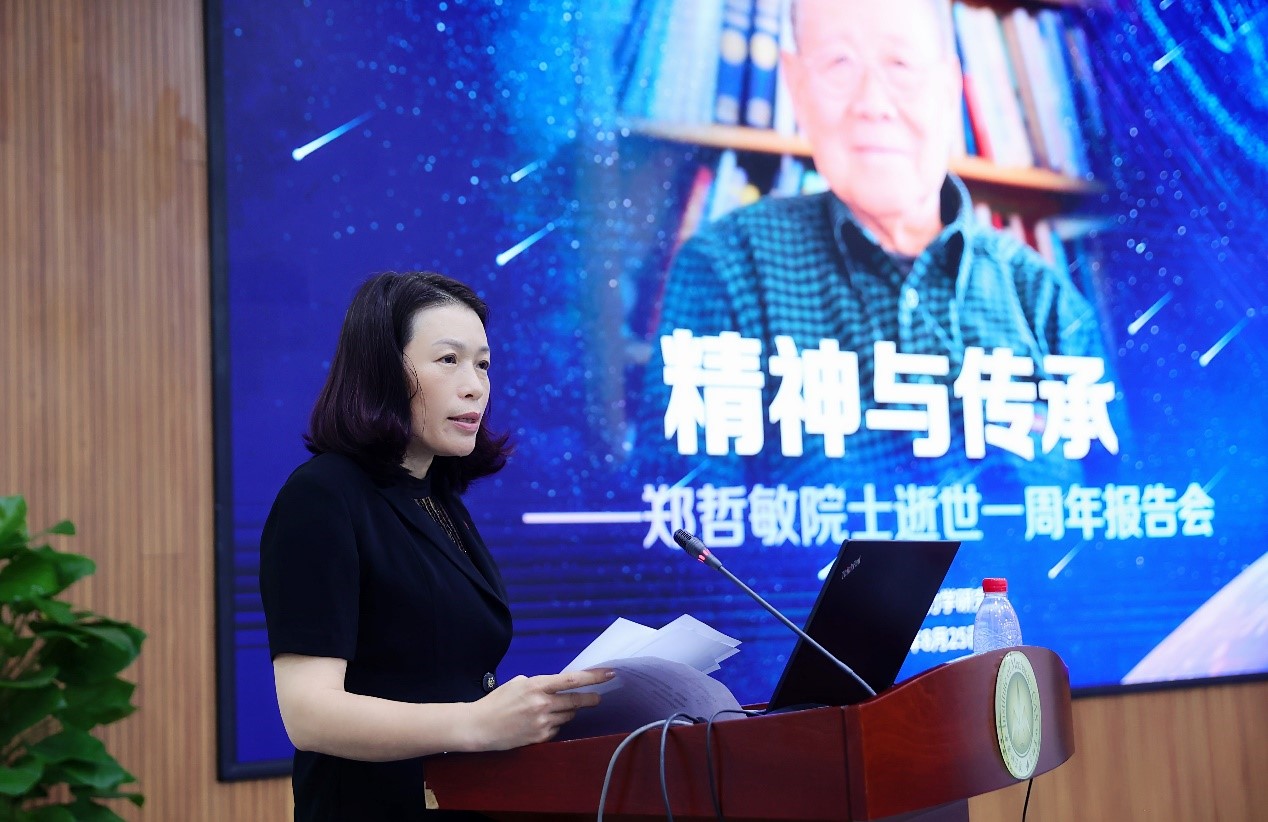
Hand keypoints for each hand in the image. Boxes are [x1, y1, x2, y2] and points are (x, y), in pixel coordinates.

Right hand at [467, 668, 612, 750]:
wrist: (480, 726)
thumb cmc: (498, 701)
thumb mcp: (518, 683)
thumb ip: (540, 684)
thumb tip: (558, 687)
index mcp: (537, 686)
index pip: (572, 680)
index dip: (593, 677)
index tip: (609, 674)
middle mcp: (543, 704)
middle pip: (576, 701)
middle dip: (590, 699)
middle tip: (597, 698)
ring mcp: (543, 722)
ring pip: (568, 715)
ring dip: (567, 711)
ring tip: (552, 709)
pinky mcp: (540, 737)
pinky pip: (557, 729)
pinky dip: (554, 724)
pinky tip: (541, 722)